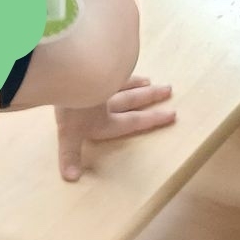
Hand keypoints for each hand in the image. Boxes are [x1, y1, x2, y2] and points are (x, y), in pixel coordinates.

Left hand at [55, 76, 175, 180]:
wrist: (69, 77)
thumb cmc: (71, 109)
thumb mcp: (68, 135)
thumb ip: (70, 155)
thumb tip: (72, 178)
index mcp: (104, 121)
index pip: (132, 121)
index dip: (151, 120)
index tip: (171, 114)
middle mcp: (106, 102)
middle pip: (132, 100)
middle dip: (150, 96)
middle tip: (169, 89)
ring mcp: (100, 83)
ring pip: (122, 83)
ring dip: (136, 82)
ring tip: (149, 80)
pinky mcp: (93, 68)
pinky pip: (110, 67)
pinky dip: (118, 65)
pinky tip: (123, 61)